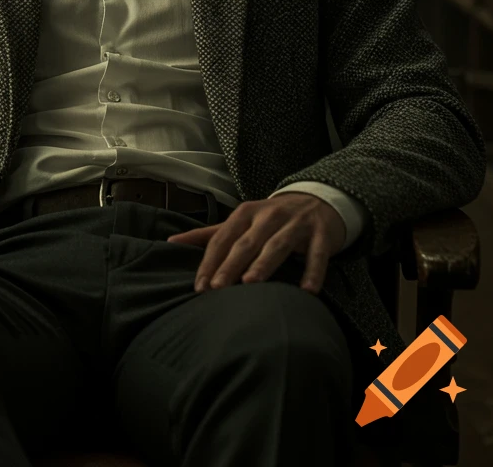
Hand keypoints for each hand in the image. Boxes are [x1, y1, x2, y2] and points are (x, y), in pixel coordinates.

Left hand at [166, 193, 346, 294]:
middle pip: (246, 242)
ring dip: (264, 264)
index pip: (223, 238)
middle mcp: (268, 216)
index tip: (200, 286)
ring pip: (277, 245)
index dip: (210, 261)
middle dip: (231, 265)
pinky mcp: (321, 234)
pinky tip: (307, 291)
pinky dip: (313, 272)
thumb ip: (208, 233)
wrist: (317, 200)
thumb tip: (171, 241)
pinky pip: (317, 254)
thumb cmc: (270, 218)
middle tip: (218, 288)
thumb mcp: (240, 221)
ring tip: (251, 284)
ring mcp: (296, 223)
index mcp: (245, 213)